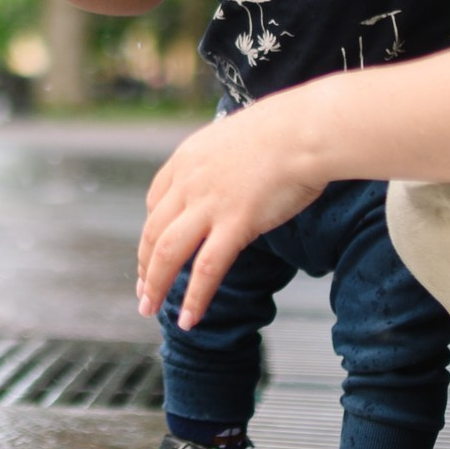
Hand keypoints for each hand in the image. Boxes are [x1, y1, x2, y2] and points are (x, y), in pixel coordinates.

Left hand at [136, 104, 327, 327]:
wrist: (307, 129)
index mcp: (187, 159)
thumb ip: (224, 161)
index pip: (155, 202)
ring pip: (167, 253)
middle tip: (142, 292)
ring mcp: (209, 204)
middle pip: (152, 232)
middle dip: (144, 267)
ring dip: (155, 285)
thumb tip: (234, 176)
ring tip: (150, 310)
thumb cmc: (287, 130)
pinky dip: (194, 298)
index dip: (150, 233)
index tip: (150, 254)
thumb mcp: (237, 137)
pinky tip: (189, 320)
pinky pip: (206, 269)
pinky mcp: (236, 223)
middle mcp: (189, 182)